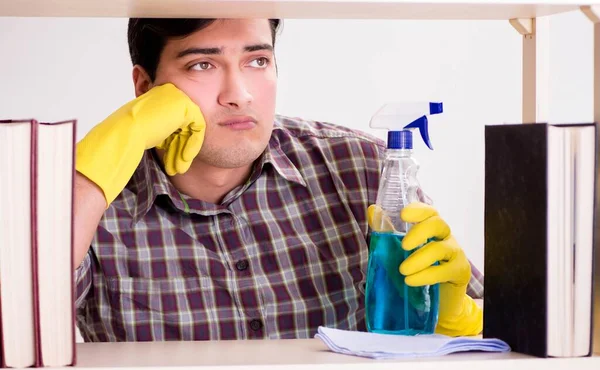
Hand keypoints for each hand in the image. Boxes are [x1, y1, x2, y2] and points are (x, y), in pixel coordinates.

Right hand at [76, 83, 205, 205]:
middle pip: (183, 127)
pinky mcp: (186, 105)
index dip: (173, 144)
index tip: (170, 161)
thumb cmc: (132, 134)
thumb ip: (166, 131)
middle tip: (177, 168)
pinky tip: (185, 158)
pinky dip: (193, 143)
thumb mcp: (153, 132)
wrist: (126, 130)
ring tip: (179, 169)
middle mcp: (170, 94)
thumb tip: (179, 141)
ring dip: (185, 150)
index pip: (174, 123)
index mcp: (159, 98)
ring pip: (190, 129)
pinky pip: (198, 126)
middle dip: (179, 150)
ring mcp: (179, 97)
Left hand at [367, 202, 482, 335]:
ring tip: (403, 270)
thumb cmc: (419, 272)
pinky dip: (426, 276)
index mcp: (432, 230)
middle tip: (403, 246)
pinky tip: (410, 281)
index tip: (403, 215)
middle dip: (420, 232)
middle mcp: (446, 238)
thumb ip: (387, 232)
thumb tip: (373, 210)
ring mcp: (455, 254)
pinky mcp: (461, 272)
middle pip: (438, 224)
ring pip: (440, 249)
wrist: (440, 302)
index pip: (430, 212)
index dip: (419, 210)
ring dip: (419, 259)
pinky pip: (445, 270)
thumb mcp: (399, 252)